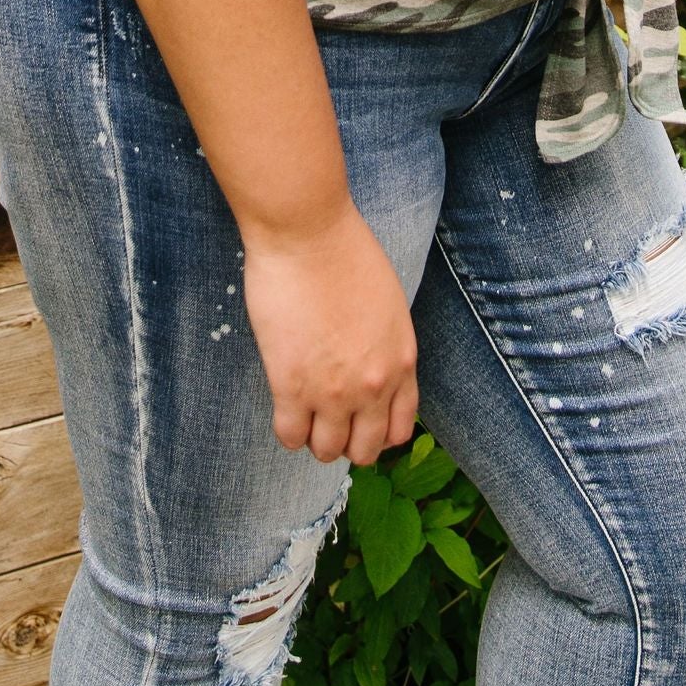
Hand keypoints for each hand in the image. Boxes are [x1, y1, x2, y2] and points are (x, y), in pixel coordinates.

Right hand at [241, 204, 419, 463]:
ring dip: (316, 438)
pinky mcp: (291, 387)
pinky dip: (287, 431)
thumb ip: (386, 344)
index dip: (378, 432)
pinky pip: (290, 436)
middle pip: (365, 450)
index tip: (360, 422)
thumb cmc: (345, 252)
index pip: (400, 428)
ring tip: (304, 413)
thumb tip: (369, 365)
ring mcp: (333, 391)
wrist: (308, 234)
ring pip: (327, 451)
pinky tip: (284, 406)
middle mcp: (374, 386)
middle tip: (329, 420)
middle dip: (347, 441)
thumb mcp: (388, 305)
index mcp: (402, 362)